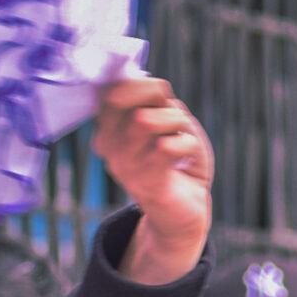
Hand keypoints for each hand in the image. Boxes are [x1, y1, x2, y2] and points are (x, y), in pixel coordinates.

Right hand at [95, 78, 212, 284]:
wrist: (185, 214)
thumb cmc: (178, 162)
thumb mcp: (165, 122)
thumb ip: (154, 101)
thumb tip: (149, 82)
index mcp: (108, 128)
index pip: (110, 88)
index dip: (141, 83)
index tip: (162, 96)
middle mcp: (108, 147)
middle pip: (121, 96)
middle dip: (157, 95)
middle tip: (175, 116)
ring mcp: (124, 166)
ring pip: (145, 119)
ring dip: (176, 120)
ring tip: (183, 137)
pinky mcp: (147, 184)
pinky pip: (167, 147)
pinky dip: (188, 144)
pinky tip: (189, 158)